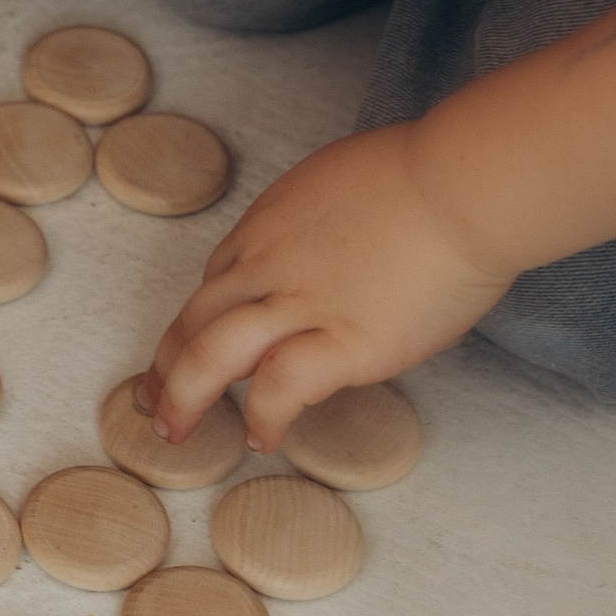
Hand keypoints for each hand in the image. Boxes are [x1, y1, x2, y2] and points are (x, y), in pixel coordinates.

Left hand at [142, 120, 512, 448]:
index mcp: (268, 226)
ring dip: (183, 397)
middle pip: (193, 321)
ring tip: (177, 431)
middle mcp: (268, 264)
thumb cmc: (425, 178)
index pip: (214, 283)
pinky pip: (278, 388)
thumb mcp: (338, 184)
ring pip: (208, 355)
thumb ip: (314, 224)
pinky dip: (261, 417)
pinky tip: (262, 437)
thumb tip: (323, 253)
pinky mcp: (341, 342)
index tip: (183, 348)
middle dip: (165, 366)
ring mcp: (300, 304)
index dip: (192, 322)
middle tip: (152, 399)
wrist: (463, 186)